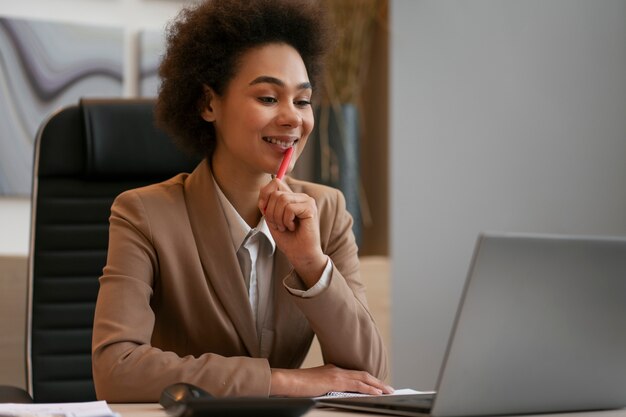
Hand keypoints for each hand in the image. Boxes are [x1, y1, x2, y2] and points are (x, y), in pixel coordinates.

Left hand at [258, 179, 326, 286]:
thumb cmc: (288, 239)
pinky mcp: (310, 208)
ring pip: (282, 199)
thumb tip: (263, 192)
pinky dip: (286, 221)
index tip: (264, 209)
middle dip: (271, 212)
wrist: (300, 255)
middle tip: (278, 225)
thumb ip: (268, 205)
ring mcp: (307, 201)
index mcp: (292, 197)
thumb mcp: (272, 219)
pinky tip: (292, 228)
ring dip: (278, 218)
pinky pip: (290, 208)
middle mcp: (300, 196)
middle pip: (276, 193)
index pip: (275, 183)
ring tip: (285, 227)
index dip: (265, 194)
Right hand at [270, 364, 393, 396]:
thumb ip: (326, 388)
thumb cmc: (297, 385)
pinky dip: (369, 388)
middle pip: (362, 375)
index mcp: (332, 370)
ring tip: (388, 391)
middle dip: (377, 381)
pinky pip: (356, 385)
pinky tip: (376, 393)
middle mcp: (336, 370)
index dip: (368, 379)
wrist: (288, 381)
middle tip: (388, 388)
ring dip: (377, 385)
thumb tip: (333, 394)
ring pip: (363, 379)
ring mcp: (336, 375)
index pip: (354, 374)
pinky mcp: (335, 382)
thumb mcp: (315, 386)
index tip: (377, 384)